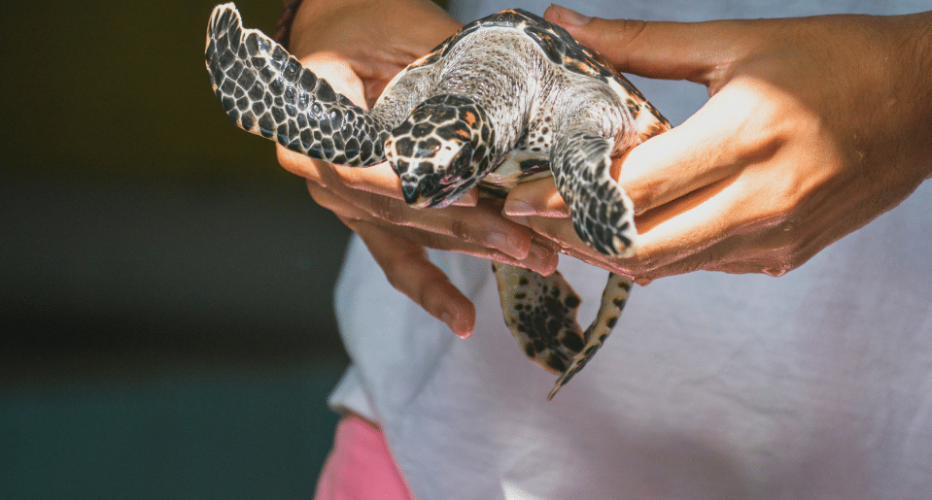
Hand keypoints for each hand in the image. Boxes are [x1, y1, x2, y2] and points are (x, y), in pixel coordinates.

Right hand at [278, 0, 557, 335]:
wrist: (341, 33)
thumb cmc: (369, 22)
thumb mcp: (407, 29)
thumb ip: (448, 66)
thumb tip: (520, 99)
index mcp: (313, 123)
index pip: (365, 166)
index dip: (414, 187)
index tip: (471, 196)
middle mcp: (323, 173)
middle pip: (400, 211)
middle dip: (470, 228)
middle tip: (528, 243)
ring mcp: (347, 203)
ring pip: (413, 236)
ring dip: (474, 250)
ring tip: (533, 260)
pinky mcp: (372, 219)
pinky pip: (400, 261)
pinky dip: (433, 291)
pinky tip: (463, 320)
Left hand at [504, 5, 931, 282]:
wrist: (929, 104)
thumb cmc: (839, 61)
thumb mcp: (738, 42)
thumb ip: (643, 43)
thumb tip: (567, 22)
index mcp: (746, 137)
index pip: (634, 187)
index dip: (566, 197)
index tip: (519, 197)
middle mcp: (761, 201)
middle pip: (640, 245)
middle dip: (574, 238)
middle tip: (529, 220)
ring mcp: (776, 239)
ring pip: (668, 267)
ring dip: (610, 252)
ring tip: (567, 227)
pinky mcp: (785, 256)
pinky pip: (704, 267)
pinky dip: (661, 255)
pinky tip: (631, 232)